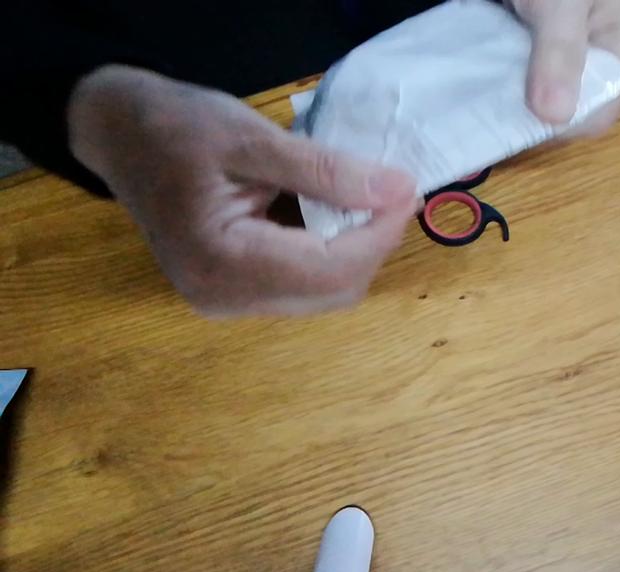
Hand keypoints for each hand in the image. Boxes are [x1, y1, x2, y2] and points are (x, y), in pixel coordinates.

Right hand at [68, 65, 417, 317]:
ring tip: (365, 199)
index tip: (405, 188)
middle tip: (391, 191)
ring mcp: (227, 302)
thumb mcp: (253, 139)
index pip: (330, 270)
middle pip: (333, 291)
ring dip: (355, 250)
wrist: (121, 135)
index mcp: (221, 263)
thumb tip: (398, 190)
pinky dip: (331, 253)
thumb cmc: (177, 128)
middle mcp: (224, 298)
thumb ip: (327, 170)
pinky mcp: (234, 294)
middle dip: (372, 243)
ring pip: (323, 293)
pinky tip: (333, 215)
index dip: (379, 234)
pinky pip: (303, 286)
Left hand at [509, 0, 619, 134]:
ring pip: (567, 102)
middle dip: (542, 106)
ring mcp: (609, 62)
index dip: (555, 121)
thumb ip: (560, 53)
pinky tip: (513, 69)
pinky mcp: (585, 59)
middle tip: (505, 82)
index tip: (514, 104)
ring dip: (533, 94)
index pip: (597, 116)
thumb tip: (554, 117)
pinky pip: (558, 86)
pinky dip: (532, 81)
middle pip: (583, 112)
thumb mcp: (561, 4)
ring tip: (508, 71)